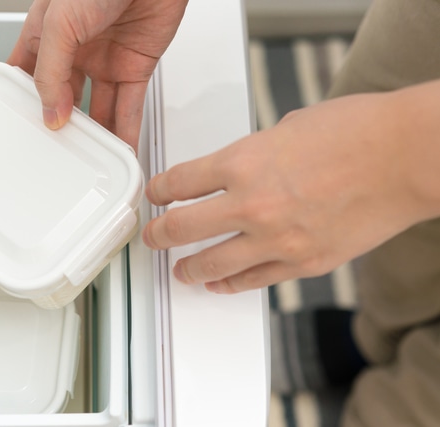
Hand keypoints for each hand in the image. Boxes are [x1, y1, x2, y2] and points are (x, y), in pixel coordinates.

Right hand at [8, 0, 187, 150]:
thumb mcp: (60, 23)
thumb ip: (50, 70)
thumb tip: (50, 112)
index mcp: (47, 34)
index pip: (26, 74)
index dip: (22, 100)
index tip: (22, 129)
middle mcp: (75, 51)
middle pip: (62, 98)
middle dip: (60, 124)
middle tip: (57, 151)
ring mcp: (106, 61)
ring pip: (97, 108)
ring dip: (94, 134)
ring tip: (88, 160)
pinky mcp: (135, 68)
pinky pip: (128, 106)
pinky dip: (126, 130)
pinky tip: (120, 149)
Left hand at [143, 91, 437, 293]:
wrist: (406, 156)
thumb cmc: (356, 132)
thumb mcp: (286, 129)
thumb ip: (254, 155)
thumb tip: (238, 171)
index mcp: (242, 161)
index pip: (181, 182)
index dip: (160, 190)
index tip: (155, 196)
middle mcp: (251, 203)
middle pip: (182, 228)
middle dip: (159, 234)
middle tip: (152, 237)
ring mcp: (275, 239)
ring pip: (211, 264)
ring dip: (188, 268)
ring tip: (180, 270)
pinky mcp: (303, 263)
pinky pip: (253, 281)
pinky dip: (230, 285)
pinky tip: (219, 284)